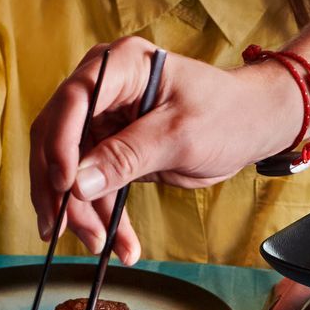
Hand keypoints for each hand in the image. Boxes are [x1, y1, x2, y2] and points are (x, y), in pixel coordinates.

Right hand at [29, 37, 302, 261]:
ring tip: (101, 244)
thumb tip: (78, 184)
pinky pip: (93, 184)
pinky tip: (115, 242)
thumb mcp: (180, 136)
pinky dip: (100, 214)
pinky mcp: (110, 148)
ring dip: (82, 211)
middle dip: (64, 189)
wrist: (250, 126)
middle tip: (74, 230)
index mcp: (121, 65)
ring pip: (72, 169)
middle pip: (59, 138)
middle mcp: (103, 88)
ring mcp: (103, 119)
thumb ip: (127, 157)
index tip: (66, 186)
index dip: (61, 145)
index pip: (73, 101)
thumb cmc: (225, 115)